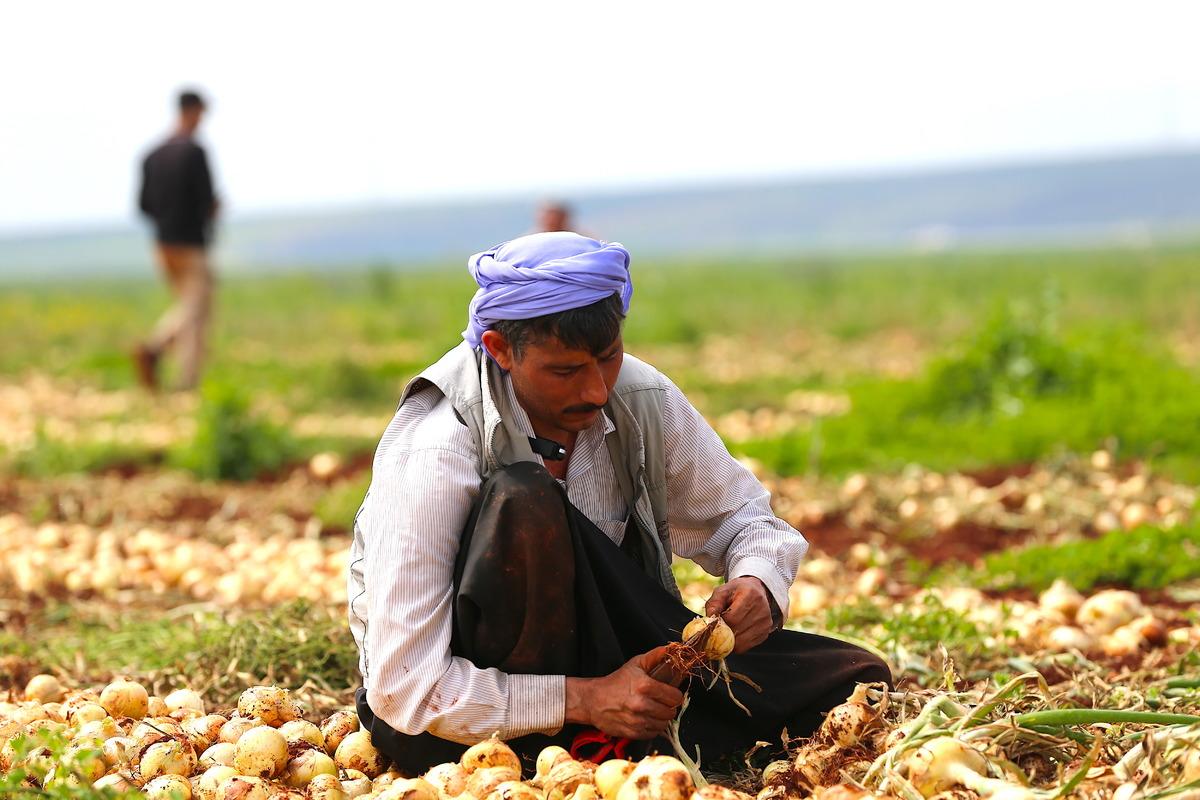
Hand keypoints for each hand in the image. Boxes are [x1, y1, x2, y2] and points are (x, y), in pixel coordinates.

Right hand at [564, 648, 683, 738]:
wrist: (593, 700)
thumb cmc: (616, 682)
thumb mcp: (635, 664)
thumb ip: (654, 656)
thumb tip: (670, 649)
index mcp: (645, 686)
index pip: (675, 697)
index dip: (675, 695)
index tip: (671, 694)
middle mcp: (642, 705)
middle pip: (671, 712)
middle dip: (668, 707)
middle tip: (661, 702)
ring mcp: (637, 721)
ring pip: (664, 724)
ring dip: (661, 719)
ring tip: (654, 711)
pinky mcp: (632, 733)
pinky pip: (653, 733)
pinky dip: (652, 728)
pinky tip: (645, 719)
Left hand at [706, 576, 774, 653]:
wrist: (757, 591)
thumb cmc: (737, 591)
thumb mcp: (722, 591)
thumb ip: (714, 604)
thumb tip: (708, 621)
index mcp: (750, 595)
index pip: (731, 618)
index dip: (719, 623)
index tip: (714, 621)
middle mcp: (762, 610)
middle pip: (736, 632)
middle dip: (722, 632)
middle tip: (717, 627)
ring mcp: (765, 624)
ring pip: (740, 643)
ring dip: (728, 640)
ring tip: (727, 628)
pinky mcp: (765, 634)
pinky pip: (745, 647)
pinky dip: (736, 643)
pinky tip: (735, 632)